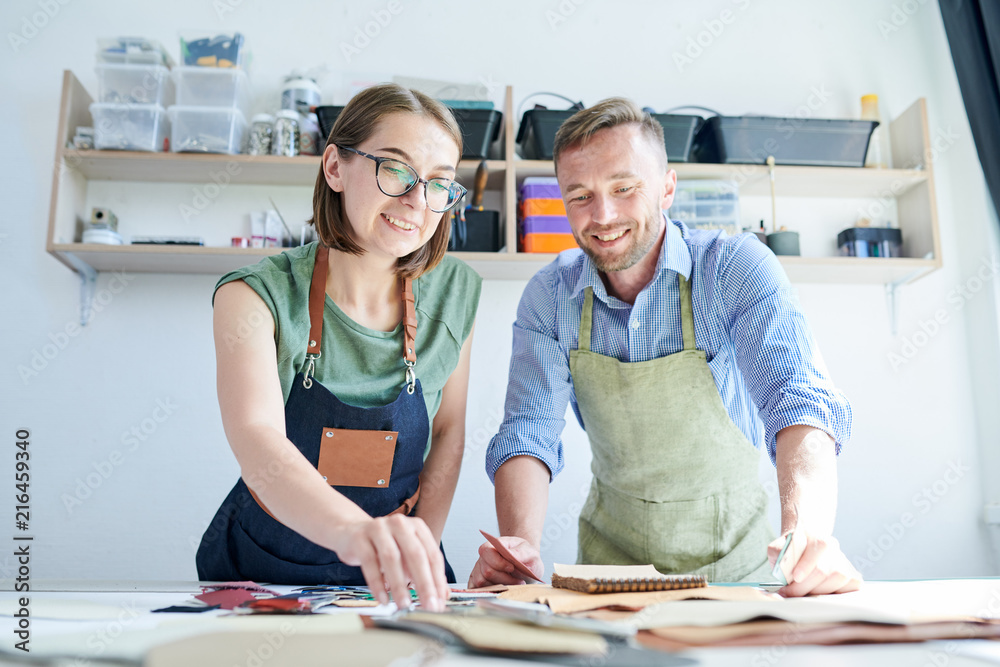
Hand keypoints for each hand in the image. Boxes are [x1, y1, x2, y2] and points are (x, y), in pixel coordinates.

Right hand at [333, 514, 449, 611]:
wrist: (351, 533)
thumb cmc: (383, 547)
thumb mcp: (406, 556)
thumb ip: (424, 573)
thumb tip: (442, 596)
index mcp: (417, 527)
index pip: (432, 555)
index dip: (438, 580)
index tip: (440, 601)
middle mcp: (400, 524)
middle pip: (416, 555)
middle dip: (424, 583)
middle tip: (428, 605)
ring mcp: (379, 528)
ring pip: (391, 558)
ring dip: (399, 586)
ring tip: (404, 605)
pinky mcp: (360, 538)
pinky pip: (369, 562)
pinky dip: (377, 584)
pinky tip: (383, 599)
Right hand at [468, 535, 543, 587]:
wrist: (527, 566)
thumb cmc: (527, 557)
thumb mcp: (530, 552)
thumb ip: (521, 553)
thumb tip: (511, 555)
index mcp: (494, 545)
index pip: (486, 551)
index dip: (498, 562)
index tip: (512, 568)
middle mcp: (484, 558)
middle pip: (487, 571)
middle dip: (505, 578)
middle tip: (519, 580)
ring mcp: (479, 570)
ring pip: (482, 582)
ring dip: (501, 586)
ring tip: (514, 585)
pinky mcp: (479, 583)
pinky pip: (480, 590)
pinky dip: (492, 592)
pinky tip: (504, 589)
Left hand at [767, 530, 861, 596]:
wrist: (807, 548)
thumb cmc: (792, 551)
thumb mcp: (779, 546)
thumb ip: (777, 552)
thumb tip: (782, 567)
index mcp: (816, 535)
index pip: (818, 546)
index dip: (806, 564)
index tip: (795, 577)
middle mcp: (834, 546)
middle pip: (824, 569)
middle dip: (804, 585)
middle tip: (789, 592)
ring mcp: (844, 561)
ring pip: (837, 579)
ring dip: (817, 590)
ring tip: (803, 592)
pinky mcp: (853, 577)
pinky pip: (848, 589)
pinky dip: (833, 594)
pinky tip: (819, 593)